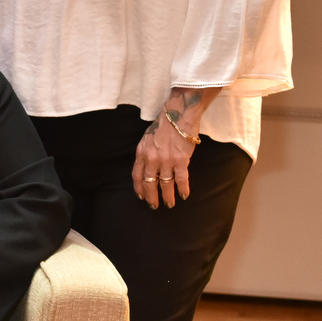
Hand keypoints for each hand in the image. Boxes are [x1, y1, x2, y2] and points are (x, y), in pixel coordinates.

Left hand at [132, 86, 217, 208]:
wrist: (178, 114)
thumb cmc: (164, 124)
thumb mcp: (147, 138)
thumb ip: (146, 153)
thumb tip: (148, 166)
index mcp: (142, 152)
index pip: (137, 175)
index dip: (139, 188)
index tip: (141, 196)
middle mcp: (152, 158)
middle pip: (149, 183)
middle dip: (151, 197)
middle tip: (154, 206)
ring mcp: (166, 160)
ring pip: (165, 184)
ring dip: (167, 196)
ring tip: (170, 204)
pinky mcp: (181, 160)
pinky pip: (181, 179)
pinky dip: (183, 189)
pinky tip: (184, 195)